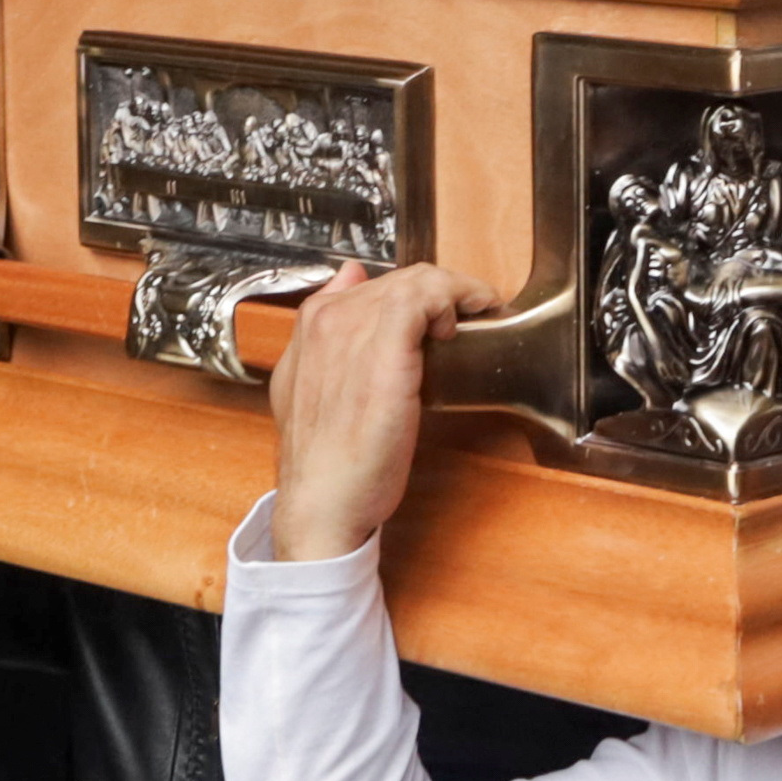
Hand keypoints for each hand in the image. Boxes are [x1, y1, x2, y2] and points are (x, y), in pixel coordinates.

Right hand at [266, 261, 487, 558]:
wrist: (323, 501)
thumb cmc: (326, 459)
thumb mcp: (308, 387)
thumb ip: (326, 336)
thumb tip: (349, 279)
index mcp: (311, 325)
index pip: (373, 282)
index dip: (415, 294)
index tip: (441, 313)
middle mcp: (328, 318)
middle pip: (400, 279)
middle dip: (441, 293)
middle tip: (469, 315)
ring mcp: (353, 329)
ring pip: (417, 281)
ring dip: (454, 294)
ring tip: (473, 317)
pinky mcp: (386, 349)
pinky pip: (425, 296)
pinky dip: (454, 299)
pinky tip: (460, 327)